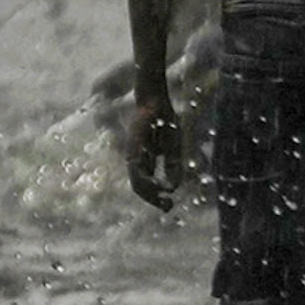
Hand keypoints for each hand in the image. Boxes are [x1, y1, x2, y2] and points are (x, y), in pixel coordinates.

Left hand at [128, 87, 185, 211]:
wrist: (154, 97)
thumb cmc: (162, 120)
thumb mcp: (172, 145)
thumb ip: (171, 165)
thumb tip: (171, 188)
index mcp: (143, 160)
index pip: (144, 184)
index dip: (155, 197)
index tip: (168, 205)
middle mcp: (134, 157)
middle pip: (138, 186)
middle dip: (153, 198)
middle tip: (167, 207)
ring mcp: (132, 150)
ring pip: (136, 178)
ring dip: (150, 191)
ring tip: (165, 199)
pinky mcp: (134, 142)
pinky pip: (137, 163)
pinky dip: (146, 176)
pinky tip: (158, 183)